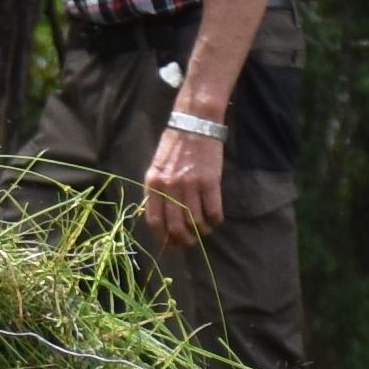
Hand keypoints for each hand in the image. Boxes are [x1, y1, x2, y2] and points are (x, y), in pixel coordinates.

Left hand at [141, 118, 227, 247]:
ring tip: (204, 231)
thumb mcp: (157, 167)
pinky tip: (215, 220)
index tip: (170, 244)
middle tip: (189, 242)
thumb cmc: (175, 146)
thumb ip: (156, 189)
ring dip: (200, 231)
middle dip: (183, 239)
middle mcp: (169, 186)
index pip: (155, 219)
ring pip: (195, 220)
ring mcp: (190, 185)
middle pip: (175, 225)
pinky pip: (213, 210)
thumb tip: (159, 215)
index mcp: (153, 183)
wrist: (194, 125)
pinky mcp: (210, 181)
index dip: (163, 236)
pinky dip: (215, 220)